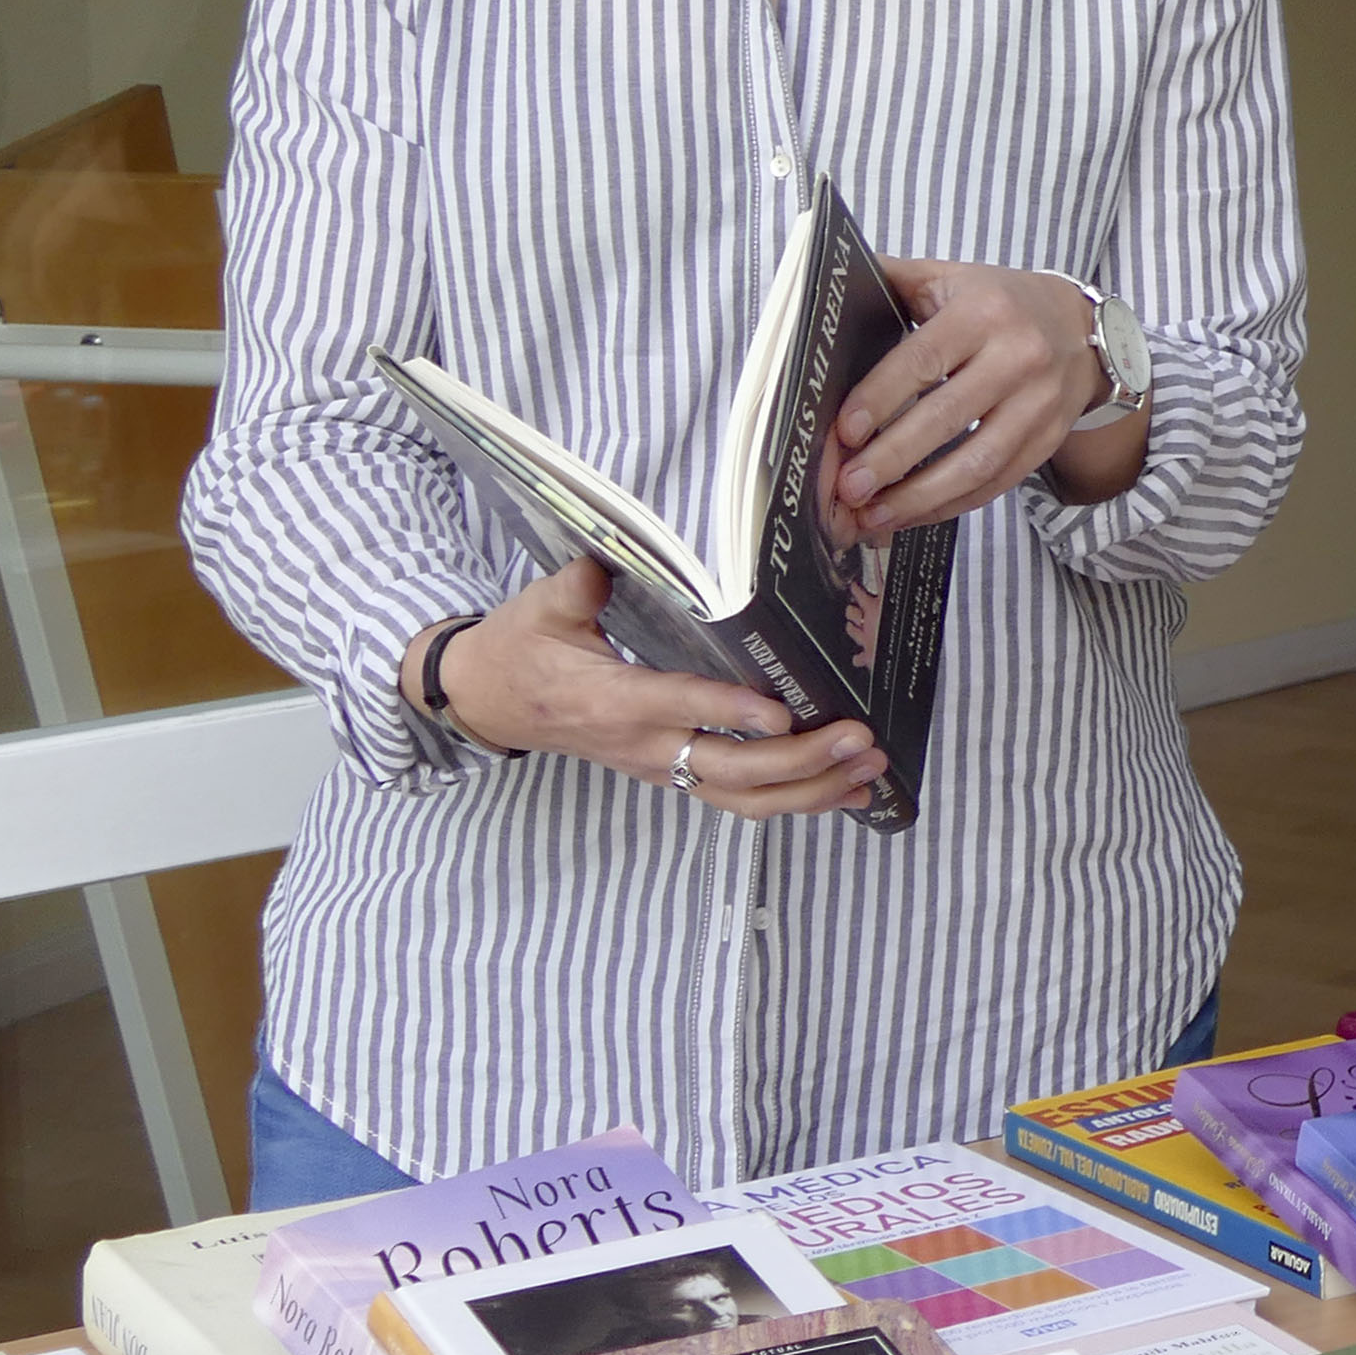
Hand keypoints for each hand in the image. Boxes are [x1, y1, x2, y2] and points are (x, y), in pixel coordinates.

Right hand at [410, 560, 881, 816]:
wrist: (486, 701)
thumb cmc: (519, 647)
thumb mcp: (541, 606)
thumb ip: (581, 584)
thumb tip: (616, 553)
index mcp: (610, 699)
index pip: (678, 707)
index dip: (729, 712)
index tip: (781, 713)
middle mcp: (641, 744)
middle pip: (728, 770)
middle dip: (799, 761)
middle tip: (858, 738)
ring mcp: (658, 766)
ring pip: (740, 798)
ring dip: (810, 791)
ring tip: (869, 770)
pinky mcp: (670, 773)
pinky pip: (737, 800)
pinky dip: (795, 801)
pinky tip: (845, 790)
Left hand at [833, 259, 1099, 533]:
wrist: (1083, 328)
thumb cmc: (1001, 303)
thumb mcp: (949, 278)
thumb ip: (890, 280)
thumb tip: (822, 287)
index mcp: (984, 313)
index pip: (924, 360)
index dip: (881, 398)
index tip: (845, 433)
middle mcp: (1019, 357)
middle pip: (947, 418)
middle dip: (892, 459)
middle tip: (848, 488)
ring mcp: (1040, 404)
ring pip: (977, 461)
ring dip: (920, 496)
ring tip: (874, 517)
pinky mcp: (1049, 439)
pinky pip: (998, 482)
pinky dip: (951, 505)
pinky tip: (912, 515)